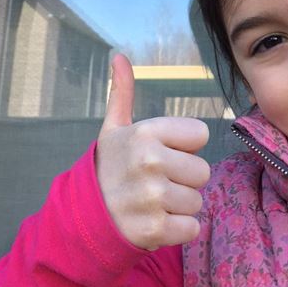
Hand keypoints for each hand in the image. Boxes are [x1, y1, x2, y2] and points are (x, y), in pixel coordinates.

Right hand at [95, 53, 210, 250]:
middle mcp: (150, 162)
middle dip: (184, 179)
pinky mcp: (155, 230)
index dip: (184, 147)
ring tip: (154, 201)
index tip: (162, 153)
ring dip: (180, 205)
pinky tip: (155, 221)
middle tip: (157, 181)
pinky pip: (191, 228)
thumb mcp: (114, 128)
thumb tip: (119, 57)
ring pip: (197, 201)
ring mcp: (152, 197)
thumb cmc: (109, 166)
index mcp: (146, 132)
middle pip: (203, 171)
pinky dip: (177, 229)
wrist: (85, 216)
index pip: (200, 135)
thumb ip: (123, 92)